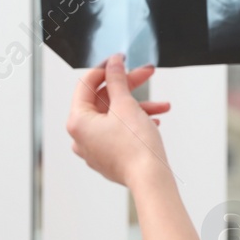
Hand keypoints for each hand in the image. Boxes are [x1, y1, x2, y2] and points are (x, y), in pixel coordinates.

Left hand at [66, 53, 172, 187]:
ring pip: (114, 117)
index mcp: (78, 122)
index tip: (120, 59)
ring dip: (138, 106)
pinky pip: (118, 132)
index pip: (86, 85)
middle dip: (129, 87)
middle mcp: (81, 137)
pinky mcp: (108, 157)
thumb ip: (117, 80)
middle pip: (103, 100)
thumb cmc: (136, 147)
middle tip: (147, 73)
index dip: (106, 68)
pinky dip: (135, 123)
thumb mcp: (126, 104)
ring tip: (162, 105)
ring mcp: (94, 149)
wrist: (151, 179)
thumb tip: (113, 63)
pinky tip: (155, 121)